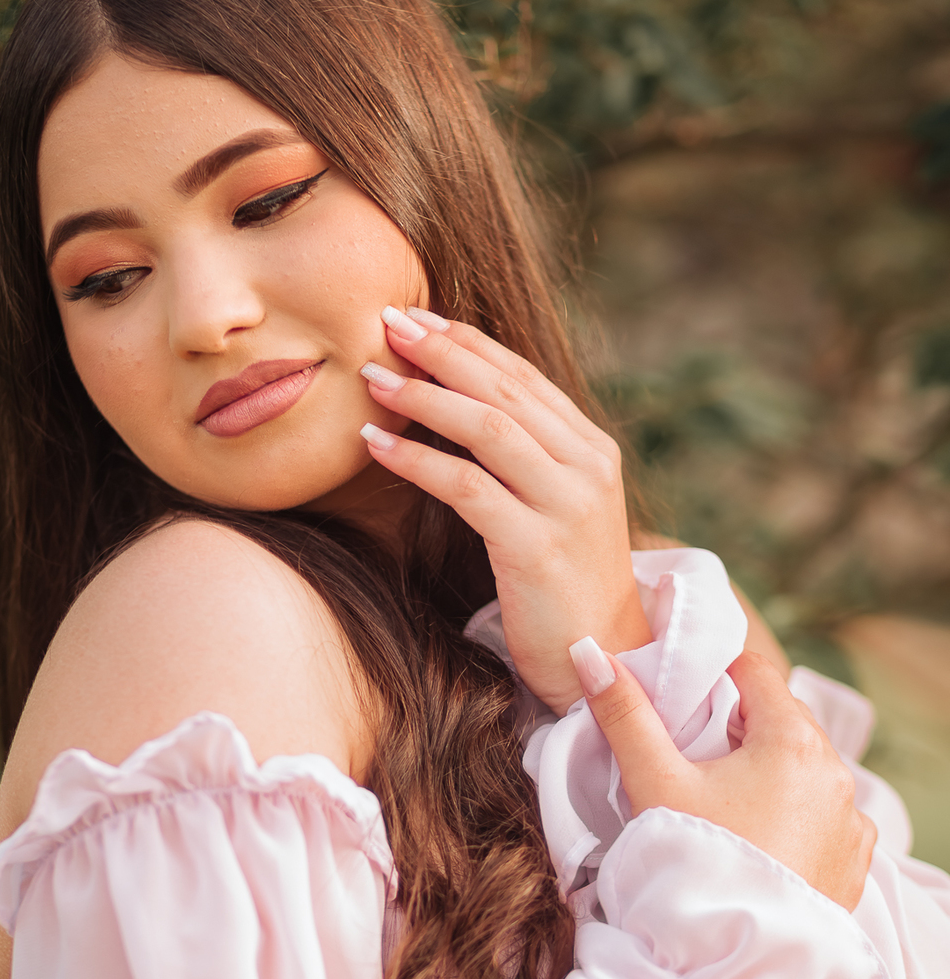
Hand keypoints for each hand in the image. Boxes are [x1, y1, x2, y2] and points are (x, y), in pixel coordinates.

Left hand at [360, 305, 649, 715]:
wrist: (605, 660)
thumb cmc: (563, 590)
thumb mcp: (553, 510)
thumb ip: (525, 461)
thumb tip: (458, 411)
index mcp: (593, 451)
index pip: (524, 378)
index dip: (468, 343)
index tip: (417, 318)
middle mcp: (587, 468)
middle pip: (504, 390)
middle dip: (441, 352)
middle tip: (386, 323)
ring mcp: (567, 506)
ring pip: (487, 429)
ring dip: (424, 397)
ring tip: (373, 378)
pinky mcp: (538, 548)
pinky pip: (466, 487)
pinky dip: (416, 460)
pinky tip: (376, 445)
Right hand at [571, 640, 876, 911]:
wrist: (730, 963)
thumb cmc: (694, 864)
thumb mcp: (653, 782)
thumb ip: (624, 713)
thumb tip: (589, 653)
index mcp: (791, 740)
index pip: (754, 671)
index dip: (714, 678)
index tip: (685, 703)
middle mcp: (836, 773)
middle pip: (783, 719)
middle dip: (742, 727)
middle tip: (695, 757)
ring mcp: (850, 820)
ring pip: (806, 769)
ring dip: (770, 772)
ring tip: (724, 805)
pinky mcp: (854, 862)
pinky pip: (825, 817)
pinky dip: (796, 816)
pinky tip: (758, 841)